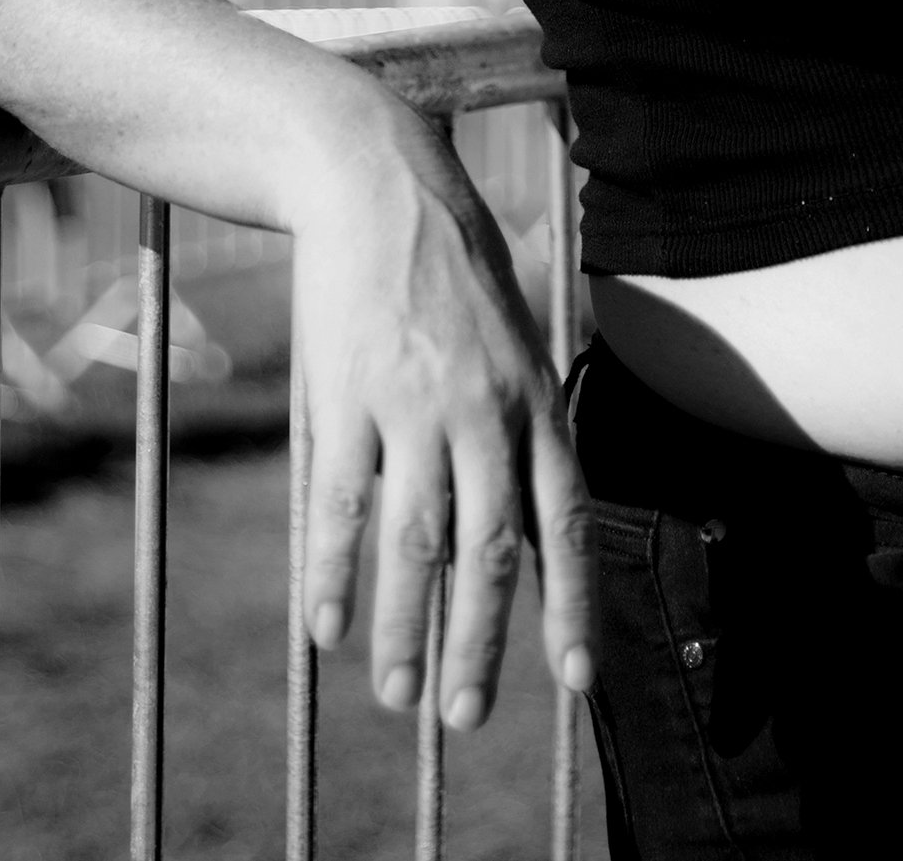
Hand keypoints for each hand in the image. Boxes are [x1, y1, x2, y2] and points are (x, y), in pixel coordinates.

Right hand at [287, 102, 595, 727]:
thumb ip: (522, 428)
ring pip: (416, 542)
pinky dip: (333, 575)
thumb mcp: (513, 341)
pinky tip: (326, 628)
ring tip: (397, 696)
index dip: (570, 602)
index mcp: (533, 399)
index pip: (564, 519)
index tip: (576, 680)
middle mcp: (484, 410)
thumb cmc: (451, 269)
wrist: (379, 185)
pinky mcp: (348, 395)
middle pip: (490, 552)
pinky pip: (340, 505)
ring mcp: (414, 405)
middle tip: (465, 717)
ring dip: (405, 631)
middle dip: (481, 645)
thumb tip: (529, 524)